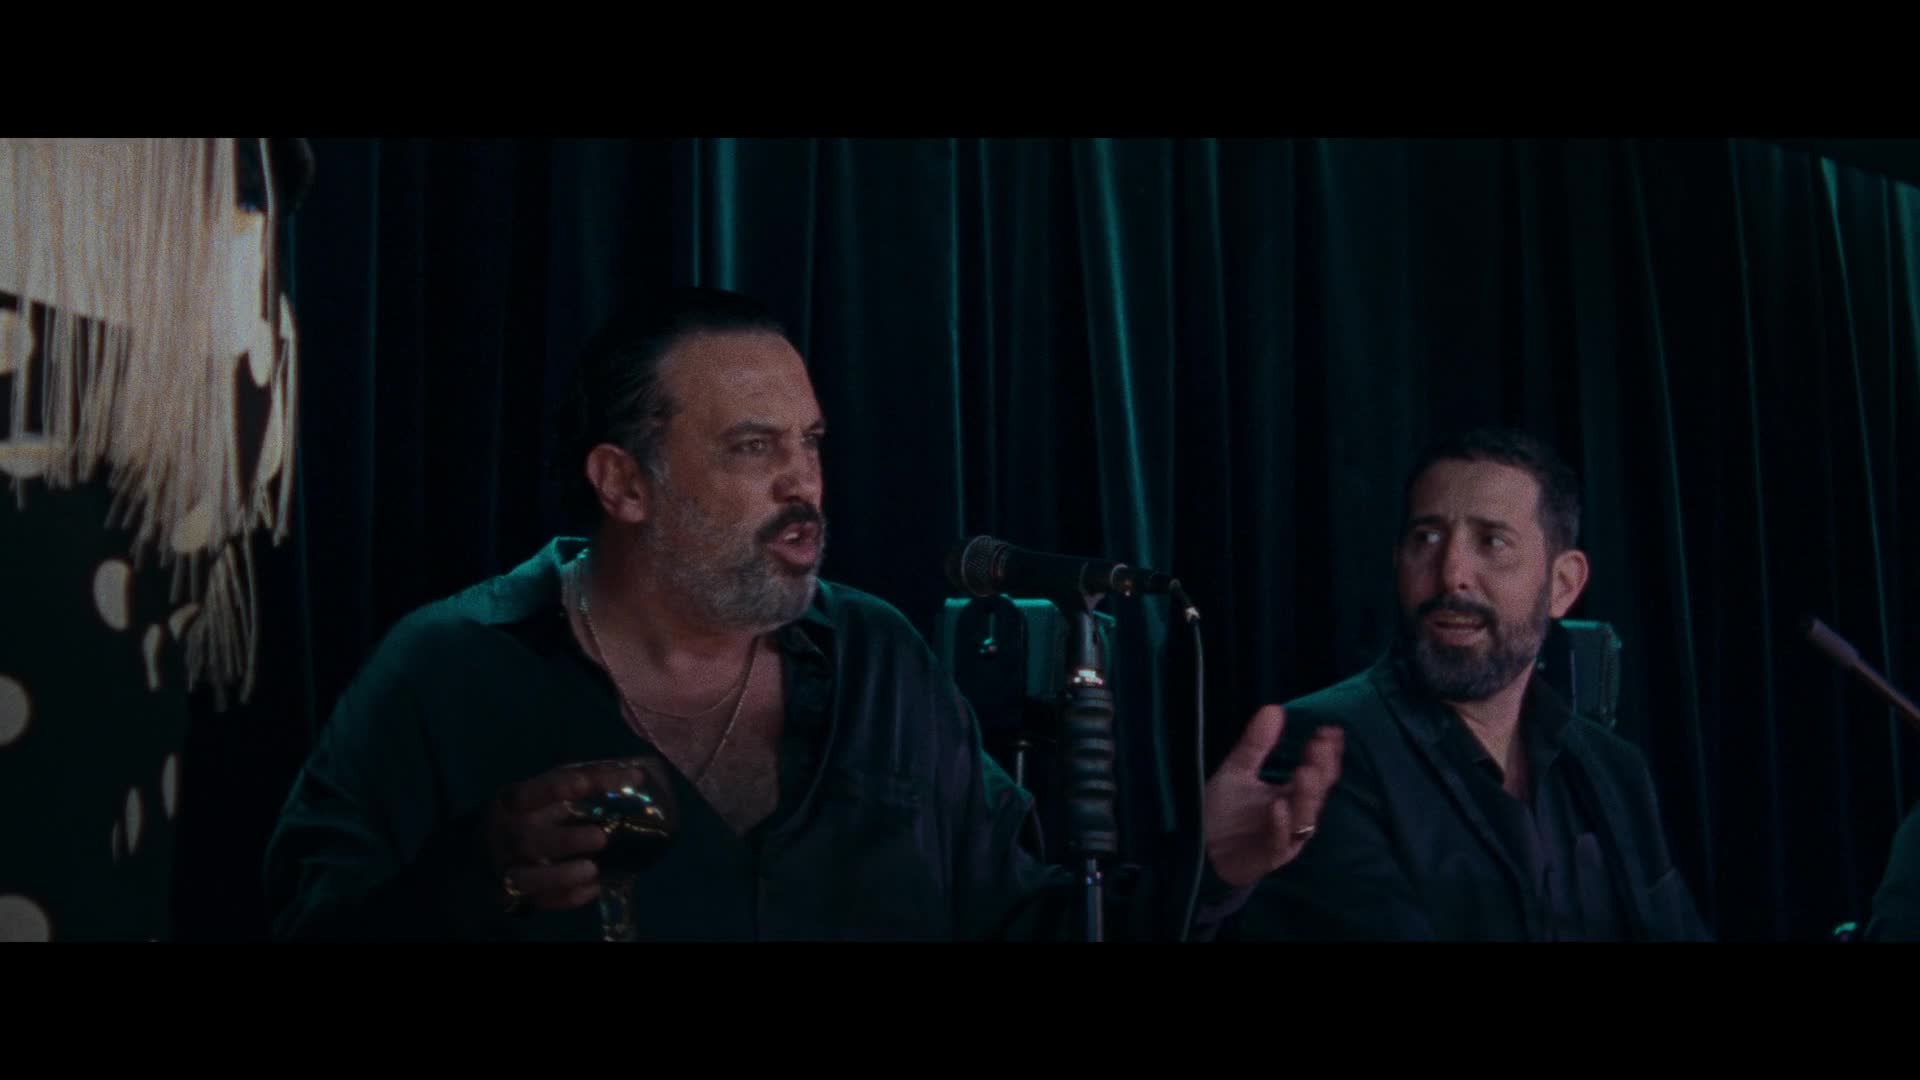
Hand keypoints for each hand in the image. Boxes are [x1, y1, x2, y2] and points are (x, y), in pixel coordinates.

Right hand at [484, 760, 650, 912]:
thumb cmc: (539, 813)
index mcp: (513, 804)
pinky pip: (540, 901)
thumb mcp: (556, 791)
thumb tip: (637, 777)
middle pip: (527, 840)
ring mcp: (509, 868)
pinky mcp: (518, 896)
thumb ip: (592, 781)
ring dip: (560, 875)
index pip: (528, 794)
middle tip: (601, 837)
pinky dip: (567, 897)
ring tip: (593, 869)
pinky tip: (594, 888)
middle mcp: (506, 836)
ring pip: (526, 878)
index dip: (554, 789)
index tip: (585, 784)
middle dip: (564, 840)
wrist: (500, 851)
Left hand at [1202, 705, 1344, 888]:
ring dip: (1306, 796)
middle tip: (1320, 746)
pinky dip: (1280, 824)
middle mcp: (1293, 817)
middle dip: (1321, 770)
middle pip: (1316, 793)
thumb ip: (1255, 744)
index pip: (1318, 773)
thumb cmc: (1221, 813)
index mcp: (1290, 796)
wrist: (1196, 851)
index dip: (1325, 753)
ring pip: (1304, 819)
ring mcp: (1283, 839)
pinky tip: (1277, 806)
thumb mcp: (1237, 771)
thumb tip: (1274, 708)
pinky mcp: (1267, 857)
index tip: (1330, 730)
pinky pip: (1279, 842)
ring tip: (1305, 772)